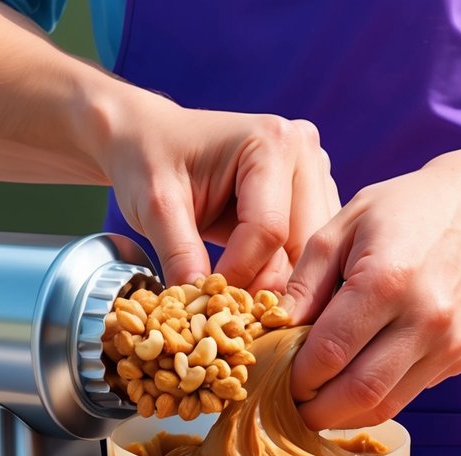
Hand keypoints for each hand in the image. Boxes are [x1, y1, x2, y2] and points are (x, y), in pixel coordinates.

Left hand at [99, 94, 339, 289]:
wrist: (148, 137)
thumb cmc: (148, 158)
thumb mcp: (155, 205)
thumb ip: (179, 253)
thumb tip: (201, 309)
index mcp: (273, 142)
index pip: (269, 229)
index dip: (240, 273)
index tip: (210, 303)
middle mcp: (304, 153)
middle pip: (300, 244)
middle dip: (264, 284)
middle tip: (229, 314)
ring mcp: (312, 175)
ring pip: (307, 254)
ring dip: (275, 283)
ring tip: (237, 303)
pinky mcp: (309, 198)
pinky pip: (303, 251)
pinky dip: (278, 274)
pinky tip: (250, 287)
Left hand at [284, 145, 460, 428]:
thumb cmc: (401, 212)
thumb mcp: (340, 228)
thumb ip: (304, 282)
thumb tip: (275, 331)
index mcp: (387, 281)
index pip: (330, 352)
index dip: (295, 376)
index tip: (274, 377)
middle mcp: (425, 318)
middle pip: (359, 393)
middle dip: (315, 411)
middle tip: (288, 408)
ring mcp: (448, 343)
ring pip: (385, 405)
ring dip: (343, 415)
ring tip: (314, 403)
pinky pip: (407, 393)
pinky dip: (374, 399)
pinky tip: (353, 381)